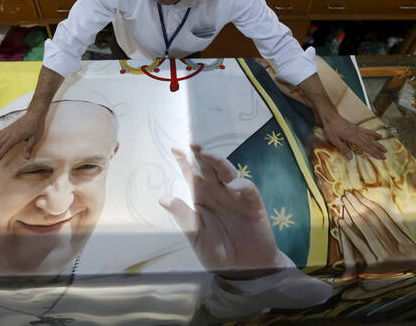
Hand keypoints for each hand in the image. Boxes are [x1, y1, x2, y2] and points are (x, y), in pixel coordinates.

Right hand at [0, 111, 45, 162]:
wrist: (34, 114)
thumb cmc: (36, 126)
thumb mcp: (36, 138)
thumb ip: (29, 147)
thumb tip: (26, 158)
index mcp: (17, 136)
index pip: (6, 146)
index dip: (0, 153)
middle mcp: (10, 133)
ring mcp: (8, 129)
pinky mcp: (8, 128)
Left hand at [160, 145, 285, 276]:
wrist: (244, 270)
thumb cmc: (218, 253)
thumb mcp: (196, 236)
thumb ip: (183, 217)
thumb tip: (163, 198)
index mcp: (202, 198)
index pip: (192, 175)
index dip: (184, 162)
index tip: (174, 149)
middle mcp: (218, 192)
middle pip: (209, 168)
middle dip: (201, 155)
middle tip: (193, 144)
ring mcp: (235, 196)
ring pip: (227, 172)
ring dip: (219, 162)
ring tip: (208, 155)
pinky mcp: (252, 204)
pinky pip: (247, 189)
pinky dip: (240, 184)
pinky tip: (232, 185)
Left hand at [319, 110, 385, 159]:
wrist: (331, 116)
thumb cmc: (331, 128)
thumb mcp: (334, 140)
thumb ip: (343, 149)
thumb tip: (351, 158)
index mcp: (353, 137)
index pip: (365, 147)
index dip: (373, 153)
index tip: (380, 157)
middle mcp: (357, 133)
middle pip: (370, 143)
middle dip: (378, 150)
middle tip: (385, 156)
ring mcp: (358, 130)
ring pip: (370, 138)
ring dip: (378, 143)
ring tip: (385, 148)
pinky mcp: (357, 128)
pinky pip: (367, 131)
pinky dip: (374, 134)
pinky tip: (379, 135)